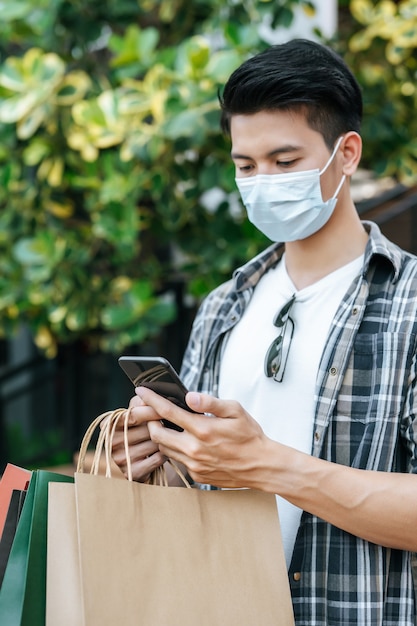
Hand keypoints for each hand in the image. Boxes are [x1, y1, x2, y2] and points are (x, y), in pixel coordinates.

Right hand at [111, 393, 165, 481]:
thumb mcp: (133, 415)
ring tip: (170, 436)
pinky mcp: (133, 473)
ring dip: (166, 439)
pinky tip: (166, 450)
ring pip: (154, 443)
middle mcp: (111, 443)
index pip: (133, 415)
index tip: (166, 407)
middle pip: (146, 429)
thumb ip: (138, 403)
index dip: (151, 410)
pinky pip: (157, 458)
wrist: (135, 464)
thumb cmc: (137, 433)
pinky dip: (165, 453)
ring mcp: (121, 459)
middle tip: (174, 422)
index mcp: (108, 425)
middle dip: (162, 425)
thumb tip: (147, 395)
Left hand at [137, 387, 269, 488]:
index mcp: (202, 429)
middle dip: (150, 421)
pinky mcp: (196, 475)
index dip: (151, 400)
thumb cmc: (250, 436)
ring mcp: (194, 464)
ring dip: (161, 436)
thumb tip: (190, 397)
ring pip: (164, 449)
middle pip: (156, 434)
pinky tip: (185, 442)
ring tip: (168, 426)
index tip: (141, 392)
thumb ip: (210, 403)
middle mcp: (194, 449)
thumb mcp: (235, 410)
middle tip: (153, 412)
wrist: (261, 466)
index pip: (167, 412)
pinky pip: (178, 460)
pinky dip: (176, 449)